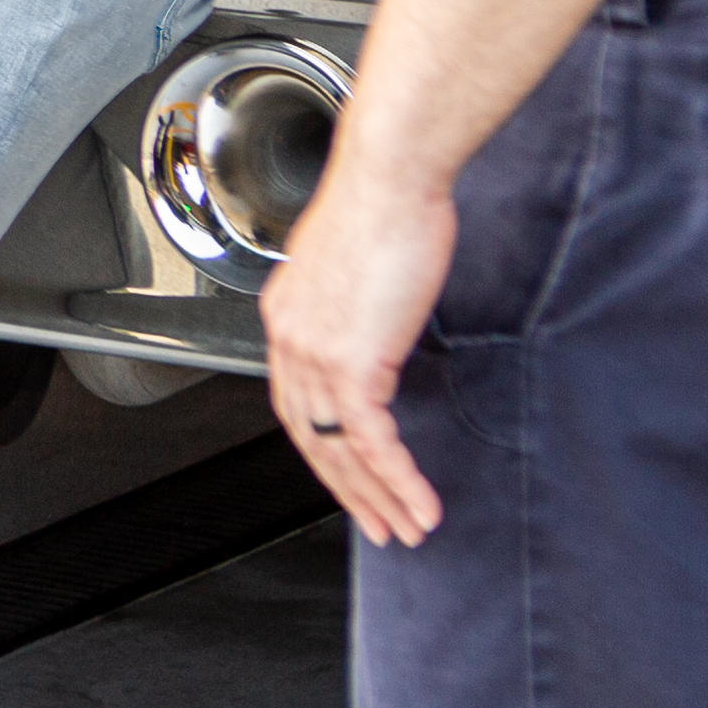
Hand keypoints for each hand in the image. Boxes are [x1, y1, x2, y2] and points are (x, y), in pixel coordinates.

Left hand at [258, 155, 455, 545]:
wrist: (390, 178)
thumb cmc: (383, 207)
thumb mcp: (356, 267)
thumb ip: (353, 305)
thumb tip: (372, 324)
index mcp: (286, 318)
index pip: (296, 403)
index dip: (325, 447)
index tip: (353, 477)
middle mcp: (289, 340)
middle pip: (313, 437)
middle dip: (349, 490)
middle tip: (380, 525)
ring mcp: (315, 354)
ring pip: (341, 449)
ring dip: (379, 498)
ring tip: (408, 529)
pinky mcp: (353, 361)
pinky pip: (373, 441)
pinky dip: (399, 480)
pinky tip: (421, 504)